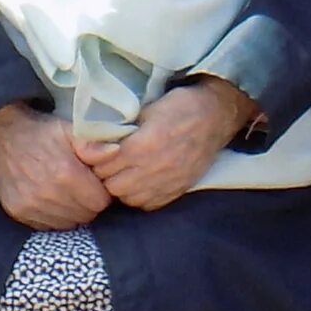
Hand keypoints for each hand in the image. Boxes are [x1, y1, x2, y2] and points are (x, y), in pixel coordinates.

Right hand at [0, 102, 111, 230]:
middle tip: (84, 188)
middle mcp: (49, 195)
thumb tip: (115, 152)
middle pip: (86, 214)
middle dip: (90, 203)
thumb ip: (93, 144)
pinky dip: (55, 217)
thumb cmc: (41, 133)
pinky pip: (48, 226)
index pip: (100, 201)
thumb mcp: (70, 130)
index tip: (97, 183)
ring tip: (69, 193)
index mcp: (66, 174)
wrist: (2, 137)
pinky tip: (53, 200)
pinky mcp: (19, 213)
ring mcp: (32, 206)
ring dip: (73, 212)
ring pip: (69, 224)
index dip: (103, 192)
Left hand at [75, 79, 254, 211]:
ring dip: (121, 186)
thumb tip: (95, 142)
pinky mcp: (175, 192)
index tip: (97, 150)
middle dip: (105, 173)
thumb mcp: (147, 108)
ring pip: (126, 197)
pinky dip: (138, 196)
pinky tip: (140, 181)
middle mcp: (153, 168)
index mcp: (142, 144)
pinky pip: (146, 204)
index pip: (103, 163)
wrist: (216, 116)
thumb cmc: (180, 106)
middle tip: (109, 161)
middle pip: (111, 184)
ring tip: (124, 171)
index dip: (96, 157)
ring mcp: (166, 183)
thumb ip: (120, 129)